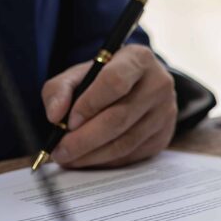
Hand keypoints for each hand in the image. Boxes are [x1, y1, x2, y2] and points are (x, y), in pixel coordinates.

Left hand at [42, 45, 176, 168]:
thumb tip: (55, 116)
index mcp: (138, 60)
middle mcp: (159, 84)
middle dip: (84, 139)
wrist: (139, 86)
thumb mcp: (81, 73)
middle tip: (60, 151)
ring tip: (68, 158)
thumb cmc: (106, 78)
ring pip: (125, 141)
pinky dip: (106, 161)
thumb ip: (60, 89)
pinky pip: (132, 154)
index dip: (88, 105)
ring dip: (92, 155)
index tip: (66, 122)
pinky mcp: (165, 135)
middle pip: (119, 117)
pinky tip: (89, 159)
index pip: (114, 82)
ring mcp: (165, 112)